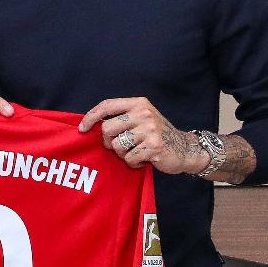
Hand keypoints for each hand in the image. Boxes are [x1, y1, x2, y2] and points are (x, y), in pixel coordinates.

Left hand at [78, 97, 207, 174]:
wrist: (185, 149)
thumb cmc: (158, 134)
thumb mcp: (143, 118)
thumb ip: (123, 117)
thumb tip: (93, 125)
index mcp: (139, 103)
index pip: (107, 105)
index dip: (91, 117)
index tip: (82, 128)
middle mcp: (144, 113)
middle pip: (107, 129)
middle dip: (109, 142)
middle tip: (121, 147)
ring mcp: (149, 130)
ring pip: (117, 146)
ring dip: (123, 154)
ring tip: (135, 152)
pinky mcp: (153, 147)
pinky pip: (129, 158)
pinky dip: (134, 163)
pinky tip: (144, 160)